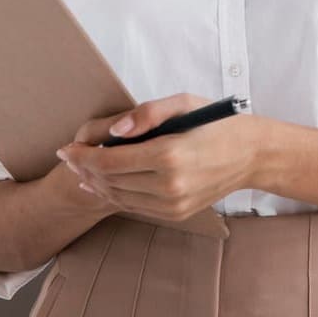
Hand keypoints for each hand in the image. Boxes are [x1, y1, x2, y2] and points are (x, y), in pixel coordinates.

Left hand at [55, 93, 260, 221]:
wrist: (251, 154)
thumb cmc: (215, 122)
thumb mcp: (183, 103)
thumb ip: (146, 114)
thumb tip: (114, 131)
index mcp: (168, 155)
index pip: (110, 161)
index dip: (82, 156)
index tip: (66, 147)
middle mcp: (169, 185)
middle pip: (109, 181)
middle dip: (84, 169)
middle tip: (68, 156)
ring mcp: (173, 204)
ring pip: (119, 197)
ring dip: (95, 183)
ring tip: (81, 168)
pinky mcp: (177, 213)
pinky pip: (135, 206)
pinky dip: (115, 195)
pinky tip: (104, 183)